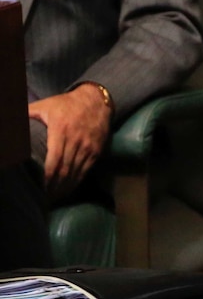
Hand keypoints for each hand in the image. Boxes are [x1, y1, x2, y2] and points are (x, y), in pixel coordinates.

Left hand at [28, 84, 111, 198]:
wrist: (97, 101)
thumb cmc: (66, 104)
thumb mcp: (44, 106)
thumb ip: (27, 114)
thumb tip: (8, 124)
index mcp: (61, 130)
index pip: (54, 159)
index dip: (46, 176)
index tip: (39, 185)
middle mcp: (76, 140)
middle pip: (64, 170)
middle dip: (53, 186)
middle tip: (43, 196)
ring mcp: (88, 147)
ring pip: (75, 173)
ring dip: (64, 187)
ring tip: (52, 197)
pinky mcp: (96, 151)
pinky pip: (85, 171)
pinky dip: (75, 182)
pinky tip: (67, 189)